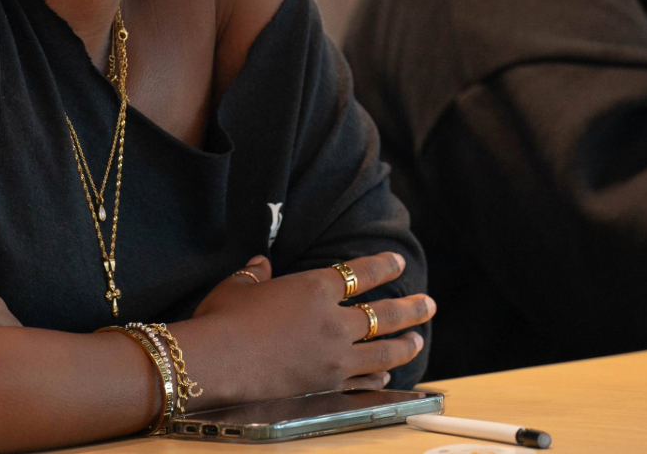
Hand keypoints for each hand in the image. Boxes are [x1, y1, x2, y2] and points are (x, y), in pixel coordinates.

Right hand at [177, 251, 434, 405]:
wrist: (218, 361)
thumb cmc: (223, 318)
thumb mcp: (238, 287)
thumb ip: (255, 274)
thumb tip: (260, 264)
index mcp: (313, 289)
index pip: (359, 274)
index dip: (382, 267)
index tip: (398, 263)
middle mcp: (332, 321)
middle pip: (384, 315)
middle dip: (411, 309)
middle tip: (429, 305)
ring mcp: (333, 357)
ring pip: (383, 351)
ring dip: (405, 345)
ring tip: (417, 340)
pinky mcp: (327, 384)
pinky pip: (363, 380)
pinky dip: (378, 375)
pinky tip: (387, 374)